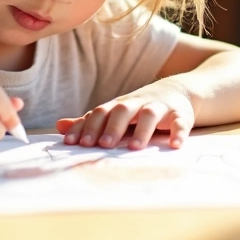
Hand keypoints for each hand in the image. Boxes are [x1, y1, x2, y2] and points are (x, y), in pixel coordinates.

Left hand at [55, 80, 194, 149]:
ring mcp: (160, 107)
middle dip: (112, 127)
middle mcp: (138, 104)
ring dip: (142, 130)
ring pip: (150, 114)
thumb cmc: (140, 108)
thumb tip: (59, 126)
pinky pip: (180, 122)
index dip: (87, 127)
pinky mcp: (181, 114)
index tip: (74, 143)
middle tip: (102, 145)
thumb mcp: (115, 112)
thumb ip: (90, 121)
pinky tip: (174, 145)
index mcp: (120, 105)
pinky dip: (178, 132)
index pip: (100, 112)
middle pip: (123, 110)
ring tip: (134, 148)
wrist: (178, 91)